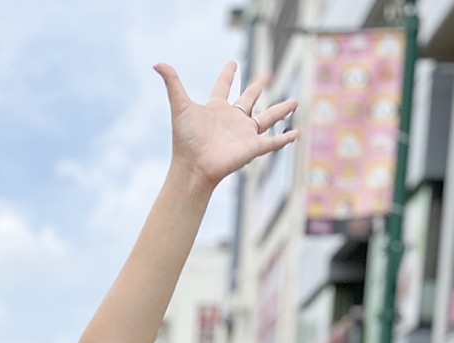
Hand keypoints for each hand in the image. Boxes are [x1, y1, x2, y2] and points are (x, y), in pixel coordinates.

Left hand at [155, 62, 297, 190]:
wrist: (193, 167)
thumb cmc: (185, 140)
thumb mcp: (180, 107)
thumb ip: (172, 83)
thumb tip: (157, 63)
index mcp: (216, 109)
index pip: (223, 86)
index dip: (227, 74)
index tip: (232, 63)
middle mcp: (232, 119)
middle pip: (248, 99)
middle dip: (258, 87)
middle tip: (267, 75)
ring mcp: (244, 133)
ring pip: (267, 118)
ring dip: (281, 110)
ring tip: (295, 101)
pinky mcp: (252, 147)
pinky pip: (272, 142)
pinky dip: (285, 138)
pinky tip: (297, 133)